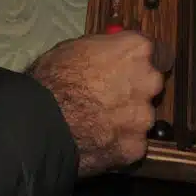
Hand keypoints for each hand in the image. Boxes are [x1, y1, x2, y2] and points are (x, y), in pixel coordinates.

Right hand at [29, 31, 163, 175]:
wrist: (41, 121)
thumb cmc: (53, 77)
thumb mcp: (77, 47)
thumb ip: (106, 50)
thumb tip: (111, 54)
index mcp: (136, 50)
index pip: (154, 51)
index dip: (136, 61)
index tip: (126, 68)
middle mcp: (148, 81)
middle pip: (150, 84)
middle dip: (135, 90)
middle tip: (109, 97)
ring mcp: (144, 117)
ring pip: (141, 117)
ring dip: (127, 119)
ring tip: (99, 123)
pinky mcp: (136, 148)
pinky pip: (132, 144)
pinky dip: (119, 144)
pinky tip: (98, 141)